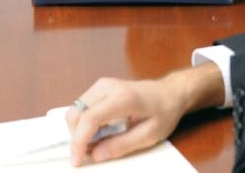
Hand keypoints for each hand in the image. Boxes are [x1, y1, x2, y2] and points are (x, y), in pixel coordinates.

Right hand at [65, 75, 189, 166]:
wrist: (168, 92)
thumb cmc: (163, 112)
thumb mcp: (149, 135)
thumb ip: (122, 145)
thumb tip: (96, 155)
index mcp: (123, 98)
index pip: (90, 118)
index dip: (79, 141)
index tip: (76, 160)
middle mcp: (107, 87)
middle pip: (76, 113)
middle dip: (77, 137)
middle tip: (92, 152)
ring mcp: (102, 85)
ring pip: (76, 109)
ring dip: (80, 130)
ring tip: (101, 140)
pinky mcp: (99, 87)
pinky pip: (82, 107)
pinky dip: (85, 122)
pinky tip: (102, 130)